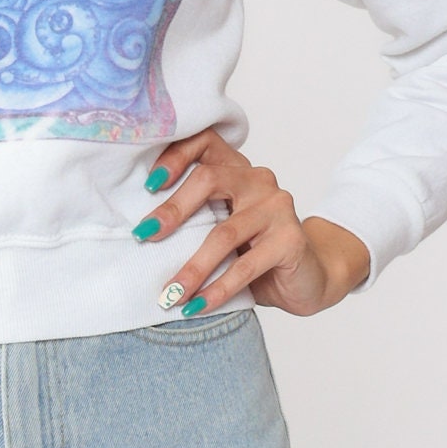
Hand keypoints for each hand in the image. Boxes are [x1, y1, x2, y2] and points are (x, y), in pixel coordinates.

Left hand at [138, 128, 371, 317]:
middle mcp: (258, 181)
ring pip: (223, 233)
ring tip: (169, 293)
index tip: (147, 185)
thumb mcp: (220, 228)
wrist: (308, 277)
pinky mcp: (290, 240)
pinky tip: (197, 306)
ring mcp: (277, 208)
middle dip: (172, 210)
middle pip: (209, 179)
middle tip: (143, 237)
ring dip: (191, 267)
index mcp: (237, 169)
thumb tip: (138, 236)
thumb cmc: (254, 252)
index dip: (175, 155)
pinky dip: (217, 289)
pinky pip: (245, 266)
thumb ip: (192, 220)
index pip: (204, 142)